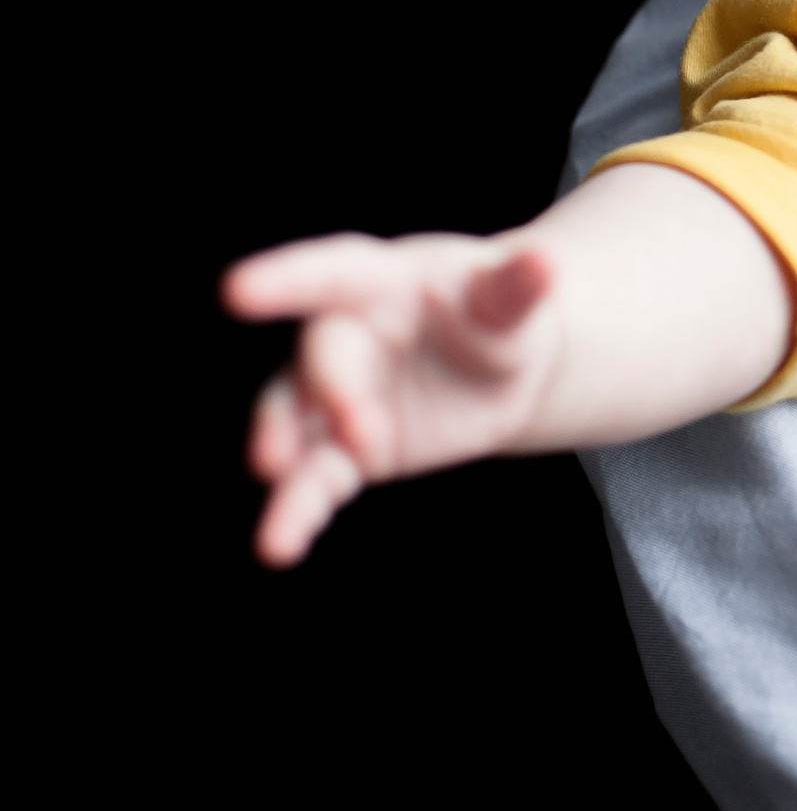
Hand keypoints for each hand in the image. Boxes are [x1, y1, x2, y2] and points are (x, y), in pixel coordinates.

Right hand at [226, 232, 561, 566]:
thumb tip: (548, 264)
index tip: (235, 290)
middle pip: (321, 361)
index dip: (286, 279)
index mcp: (381, 282)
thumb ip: (521, 287)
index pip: (332, 273)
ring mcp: (336, 396)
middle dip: (333, 392)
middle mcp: (345, 337)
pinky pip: (313, 480)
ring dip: (280, 452)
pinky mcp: (345, 450)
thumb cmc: (498, 313)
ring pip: (294, 424)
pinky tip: (279, 546)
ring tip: (273, 478)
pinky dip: (296, 510)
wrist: (502, 365)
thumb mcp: (513, 299)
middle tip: (363, 429)